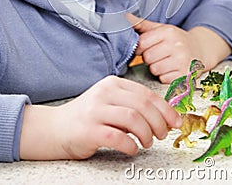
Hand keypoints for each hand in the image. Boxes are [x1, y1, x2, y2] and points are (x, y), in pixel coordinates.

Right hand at [20, 76, 181, 159]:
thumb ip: (132, 104)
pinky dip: (130, 145)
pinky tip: (132, 148)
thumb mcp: (110, 102)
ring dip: (146, 134)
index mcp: (112, 83)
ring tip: (147, 142)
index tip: (175, 122)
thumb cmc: (88, 117)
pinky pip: (118, 137)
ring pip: (133, 118)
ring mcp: (95, 111)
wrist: (55, 129)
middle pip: (142, 105)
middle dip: (159, 122)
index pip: (146, 93)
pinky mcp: (88, 130)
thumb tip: (165, 115)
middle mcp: (104, 93)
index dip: (165, 109)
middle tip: (162, 134)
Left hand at [126, 13, 230, 83]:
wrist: (200, 50)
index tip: (146, 48)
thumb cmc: (176, 40)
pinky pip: (164, 79)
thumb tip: (124, 15)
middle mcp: (177, 45)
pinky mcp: (186, 75)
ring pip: (155, 69)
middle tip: (158, 55)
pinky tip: (171, 69)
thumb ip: (142, 24)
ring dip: (156, 68)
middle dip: (149, 58)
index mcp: (169, 32)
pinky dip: (165, 76)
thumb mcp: (161, 29)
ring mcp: (183, 61)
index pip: (142, 43)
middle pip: (148, 58)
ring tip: (165, 62)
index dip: (140, 48)